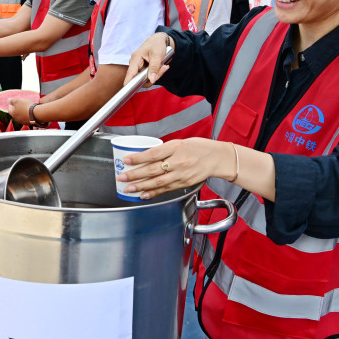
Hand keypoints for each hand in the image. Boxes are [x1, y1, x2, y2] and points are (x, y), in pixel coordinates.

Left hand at [7, 97, 32, 125]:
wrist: (36, 114)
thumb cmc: (26, 106)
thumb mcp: (17, 100)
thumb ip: (11, 100)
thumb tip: (8, 100)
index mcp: (13, 114)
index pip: (9, 110)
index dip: (11, 105)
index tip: (14, 102)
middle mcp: (17, 119)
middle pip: (15, 113)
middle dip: (17, 109)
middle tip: (21, 104)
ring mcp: (23, 122)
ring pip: (21, 116)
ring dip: (22, 112)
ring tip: (26, 108)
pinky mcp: (29, 123)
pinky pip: (27, 118)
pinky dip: (27, 115)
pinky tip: (31, 112)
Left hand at [117, 138, 234, 199]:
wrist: (217, 158)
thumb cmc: (198, 148)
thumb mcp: (179, 143)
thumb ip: (163, 150)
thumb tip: (144, 156)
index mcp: (175, 147)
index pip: (153, 153)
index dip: (138, 158)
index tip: (126, 161)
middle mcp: (178, 161)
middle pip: (153, 169)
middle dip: (135, 175)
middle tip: (122, 177)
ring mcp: (181, 174)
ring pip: (158, 182)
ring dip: (141, 186)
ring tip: (129, 188)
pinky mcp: (183, 183)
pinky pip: (166, 189)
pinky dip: (153, 193)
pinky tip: (143, 195)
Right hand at [125, 31, 173, 85]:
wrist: (158, 40)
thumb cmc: (156, 44)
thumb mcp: (157, 55)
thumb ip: (154, 68)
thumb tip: (152, 80)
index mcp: (135, 59)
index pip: (130, 74)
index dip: (128, 83)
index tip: (128, 90)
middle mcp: (135, 64)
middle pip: (139, 78)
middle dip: (153, 76)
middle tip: (164, 68)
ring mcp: (139, 67)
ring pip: (145, 78)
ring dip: (157, 75)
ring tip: (164, 66)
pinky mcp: (143, 69)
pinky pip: (149, 76)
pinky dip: (157, 73)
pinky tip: (163, 66)